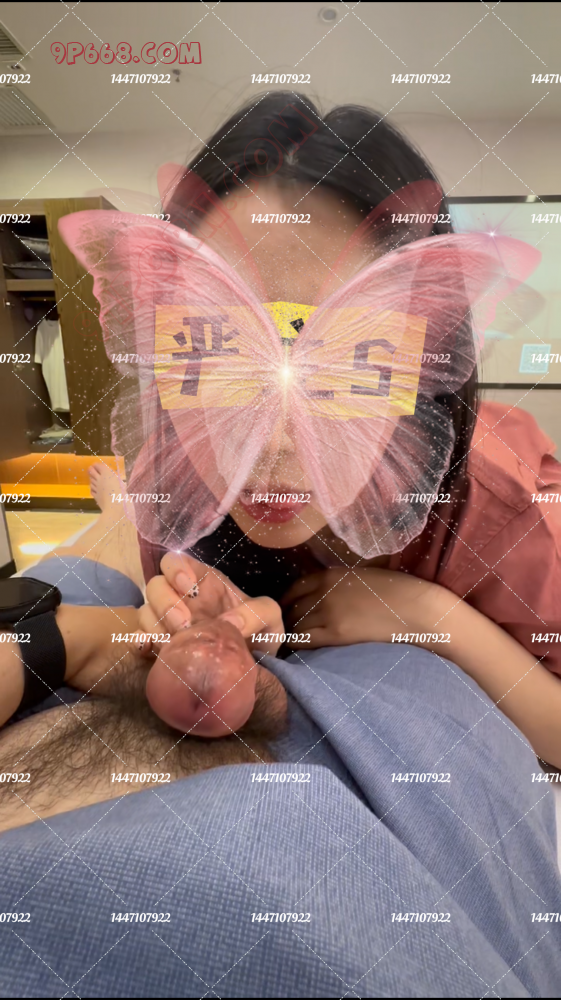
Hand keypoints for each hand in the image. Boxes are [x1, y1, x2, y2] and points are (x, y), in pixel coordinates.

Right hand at [137, 552, 284, 657]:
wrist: (255, 671)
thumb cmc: (260, 635)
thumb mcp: (270, 618)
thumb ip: (257, 612)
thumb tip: (230, 622)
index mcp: (204, 582)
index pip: (175, 561)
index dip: (175, 569)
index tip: (189, 589)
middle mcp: (181, 599)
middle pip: (154, 586)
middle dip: (165, 603)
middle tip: (185, 625)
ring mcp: (168, 623)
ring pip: (145, 612)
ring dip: (155, 626)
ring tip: (176, 644)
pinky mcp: (160, 648)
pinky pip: (138, 639)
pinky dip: (140, 643)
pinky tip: (153, 653)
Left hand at [282, 567, 449, 648]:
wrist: (415, 608)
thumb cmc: (395, 591)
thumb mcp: (360, 576)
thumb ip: (338, 582)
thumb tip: (322, 593)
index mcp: (330, 574)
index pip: (295, 587)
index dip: (286, 601)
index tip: (285, 610)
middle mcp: (324, 591)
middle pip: (292, 607)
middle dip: (287, 619)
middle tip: (286, 631)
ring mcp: (328, 612)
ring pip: (295, 625)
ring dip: (291, 633)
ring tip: (290, 644)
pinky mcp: (336, 634)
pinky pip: (304, 640)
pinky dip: (296, 644)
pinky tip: (296, 650)